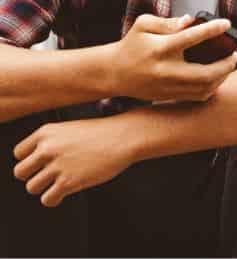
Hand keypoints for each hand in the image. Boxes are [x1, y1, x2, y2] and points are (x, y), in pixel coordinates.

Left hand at [13, 116, 136, 206]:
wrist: (126, 137)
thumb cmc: (104, 132)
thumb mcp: (71, 128)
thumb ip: (51, 142)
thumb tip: (37, 161)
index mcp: (46, 133)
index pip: (18, 153)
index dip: (29, 160)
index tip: (39, 164)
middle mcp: (47, 149)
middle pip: (20, 172)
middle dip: (33, 175)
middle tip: (47, 175)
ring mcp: (57, 166)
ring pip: (31, 188)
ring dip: (44, 188)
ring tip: (58, 184)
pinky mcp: (68, 182)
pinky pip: (47, 199)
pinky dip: (53, 199)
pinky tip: (64, 193)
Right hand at [107, 14, 236, 102]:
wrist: (114, 73)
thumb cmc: (132, 45)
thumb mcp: (143, 25)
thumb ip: (168, 21)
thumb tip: (190, 20)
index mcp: (160, 49)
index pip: (191, 38)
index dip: (212, 29)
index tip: (226, 23)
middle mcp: (166, 70)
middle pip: (205, 72)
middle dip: (226, 64)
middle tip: (235, 54)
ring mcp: (168, 86)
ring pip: (204, 88)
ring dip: (222, 76)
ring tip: (229, 64)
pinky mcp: (169, 96)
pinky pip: (197, 96)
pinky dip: (212, 87)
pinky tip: (217, 77)